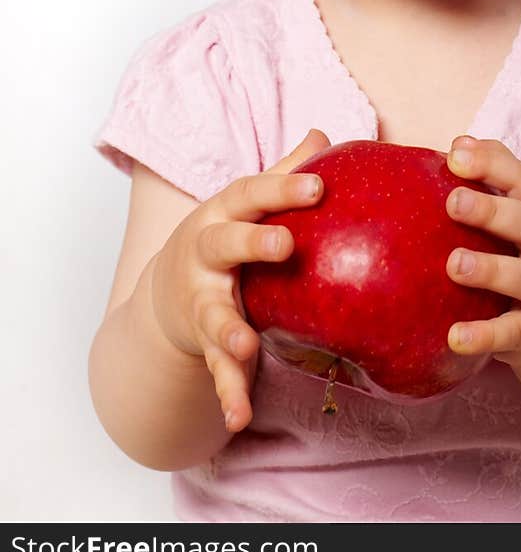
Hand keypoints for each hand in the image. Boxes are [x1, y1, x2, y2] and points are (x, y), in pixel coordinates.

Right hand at [150, 127, 330, 433]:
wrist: (165, 294)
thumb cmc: (224, 237)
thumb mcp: (243, 205)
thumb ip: (282, 174)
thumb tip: (324, 135)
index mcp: (222, 214)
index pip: (251, 194)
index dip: (283, 187)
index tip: (318, 185)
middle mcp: (204, 255)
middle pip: (224, 243)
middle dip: (252, 243)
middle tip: (285, 244)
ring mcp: (200, 302)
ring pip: (213, 315)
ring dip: (229, 329)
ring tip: (245, 344)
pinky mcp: (203, 344)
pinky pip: (216, 370)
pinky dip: (227, 393)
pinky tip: (238, 417)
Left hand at [444, 135, 520, 372]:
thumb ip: (496, 174)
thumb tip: (459, 145)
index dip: (493, 166)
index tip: (455, 157)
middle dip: (494, 213)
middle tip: (453, 202)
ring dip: (492, 271)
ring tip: (454, 265)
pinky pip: (517, 334)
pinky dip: (486, 336)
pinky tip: (454, 336)